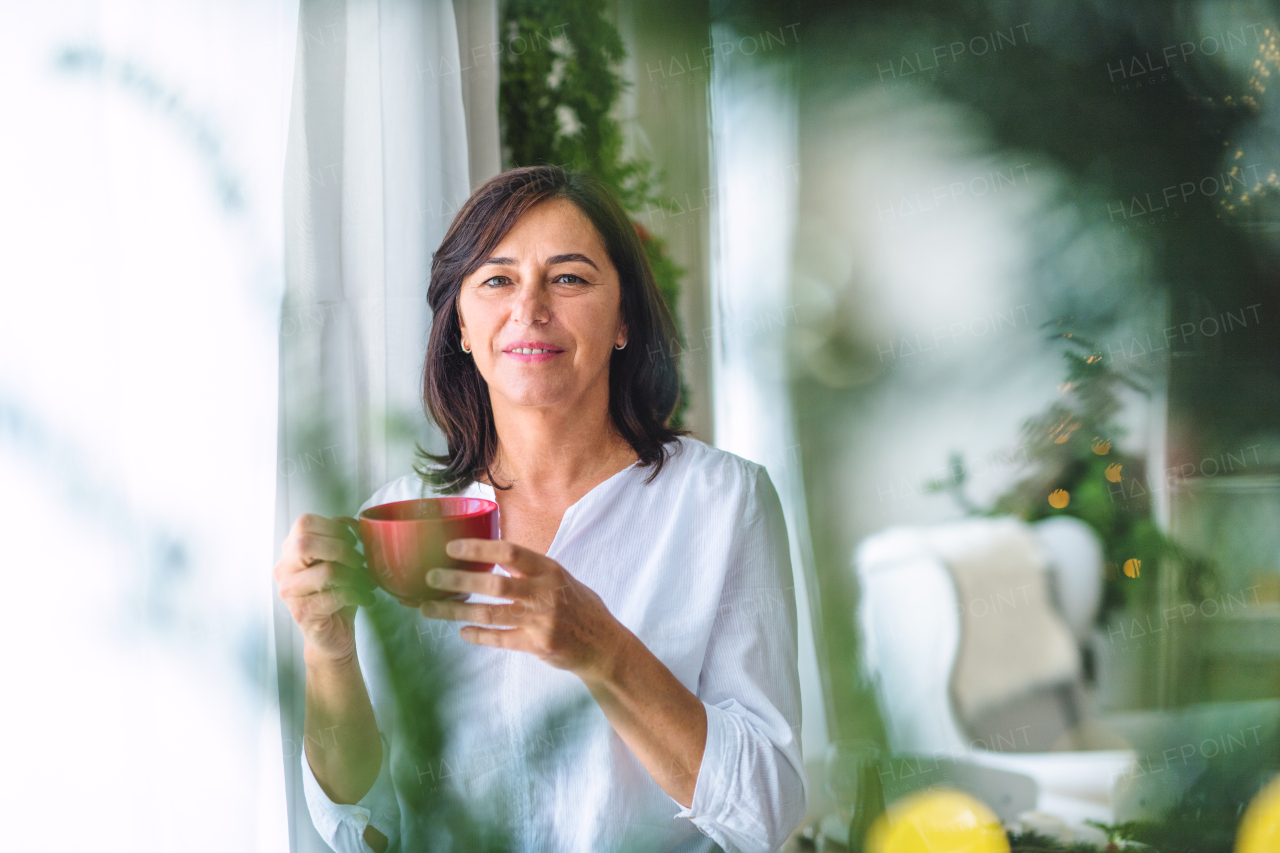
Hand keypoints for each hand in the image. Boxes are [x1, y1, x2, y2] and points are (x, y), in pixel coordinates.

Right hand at [275, 513, 376, 664]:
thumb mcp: (339, 561)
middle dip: (341, 549)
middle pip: (305, 543)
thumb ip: (340, 539)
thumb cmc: (337, 594)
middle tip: (358, 561)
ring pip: (326, 571)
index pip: (304, 523)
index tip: (352, 541)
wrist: (333, 634)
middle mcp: (283, 569)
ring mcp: (289, 592)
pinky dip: (358, 595)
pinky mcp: (302, 612)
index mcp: (290, 551)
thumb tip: (352, 524)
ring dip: (353, 575)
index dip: (334, 527)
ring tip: (364, 582)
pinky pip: (336, 595)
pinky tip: (365, 598)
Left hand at [418, 539, 629, 681]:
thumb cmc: (579, 606)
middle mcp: (545, 594)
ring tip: (430, 608)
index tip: (452, 548)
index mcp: (549, 571)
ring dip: (456, 611)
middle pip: (494, 584)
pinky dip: (479, 635)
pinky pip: (500, 640)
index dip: (479, 549)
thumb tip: (492, 556)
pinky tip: (462, 632)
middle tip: (431, 577)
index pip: (510, 553)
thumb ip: (530, 570)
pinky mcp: (537, 645)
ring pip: (490, 614)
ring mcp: (540, 621)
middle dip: (458, 581)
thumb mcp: (560, 578)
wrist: (604, 645)